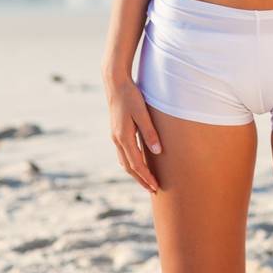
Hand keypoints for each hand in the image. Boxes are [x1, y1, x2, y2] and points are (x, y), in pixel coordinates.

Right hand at [101, 68, 162, 194]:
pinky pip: (123, 154)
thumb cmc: (130, 96)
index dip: (146, 177)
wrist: (115, 83)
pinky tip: (138, 163)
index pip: (136, 164)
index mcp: (124, 137)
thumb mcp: (142, 113)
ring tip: (146, 180)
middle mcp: (117, 140)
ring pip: (124, 162)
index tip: (155, 187)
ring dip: (135, 173)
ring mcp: (115, 136)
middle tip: (153, 189)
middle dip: (141, 179)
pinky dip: (131, 163)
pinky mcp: (116, 132)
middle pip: (129, 167)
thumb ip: (149, 132)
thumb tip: (158, 152)